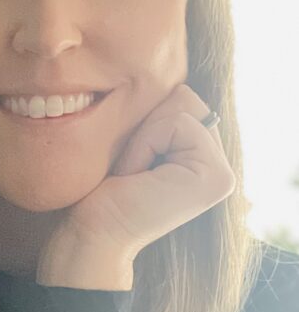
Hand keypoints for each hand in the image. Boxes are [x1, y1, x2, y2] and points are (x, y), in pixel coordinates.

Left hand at [37, 84, 235, 281]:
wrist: (90, 234)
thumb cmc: (99, 190)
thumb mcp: (131, 139)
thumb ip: (158, 113)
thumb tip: (173, 77)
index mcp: (201, 155)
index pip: (179, 96)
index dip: (142, 119)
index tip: (128, 161)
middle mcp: (219, 164)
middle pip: (183, 95)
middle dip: (145, 124)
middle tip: (129, 167)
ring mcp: (222, 173)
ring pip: (181, 104)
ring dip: (143, 135)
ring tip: (132, 173)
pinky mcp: (216, 178)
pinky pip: (177, 123)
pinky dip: (145, 144)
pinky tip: (136, 177)